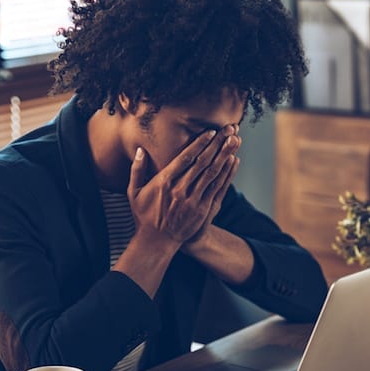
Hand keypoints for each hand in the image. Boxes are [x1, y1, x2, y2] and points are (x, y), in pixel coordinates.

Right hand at [127, 125, 239, 246]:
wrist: (156, 242)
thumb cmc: (144, 215)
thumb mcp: (134, 192)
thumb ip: (136, 170)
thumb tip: (140, 150)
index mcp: (164, 182)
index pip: (186, 158)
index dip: (200, 144)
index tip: (210, 132)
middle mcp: (180, 189)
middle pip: (203, 162)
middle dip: (217, 144)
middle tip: (228, 129)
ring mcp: (193, 200)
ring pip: (213, 173)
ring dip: (225, 154)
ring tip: (235, 140)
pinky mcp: (202, 209)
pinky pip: (217, 187)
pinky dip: (226, 173)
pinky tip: (233, 161)